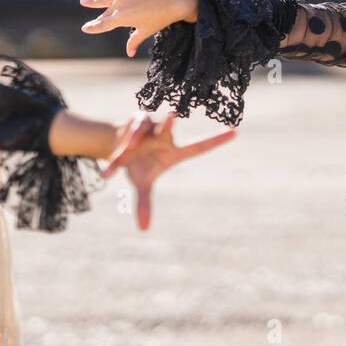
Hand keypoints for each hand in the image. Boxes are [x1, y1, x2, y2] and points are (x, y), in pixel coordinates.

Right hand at [80, 0, 197, 56]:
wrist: (174, 3)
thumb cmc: (160, 19)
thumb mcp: (146, 31)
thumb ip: (134, 40)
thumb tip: (129, 53)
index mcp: (122, 19)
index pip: (103, 24)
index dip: (93, 27)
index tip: (85, 28)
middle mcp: (120, 5)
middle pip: (105, 13)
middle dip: (98, 18)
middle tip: (91, 22)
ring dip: (94, 1)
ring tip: (83, 1)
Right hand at [103, 113, 236, 230]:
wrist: (119, 146)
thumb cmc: (139, 165)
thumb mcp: (141, 184)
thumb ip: (144, 204)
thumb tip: (144, 229)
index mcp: (173, 151)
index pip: (199, 146)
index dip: (216, 140)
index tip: (235, 132)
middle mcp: (164, 135)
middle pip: (169, 128)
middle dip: (169, 122)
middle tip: (172, 115)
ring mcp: (151, 126)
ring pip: (140, 132)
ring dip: (130, 142)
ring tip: (124, 153)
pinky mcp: (136, 119)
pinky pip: (127, 133)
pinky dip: (117, 152)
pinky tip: (110, 171)